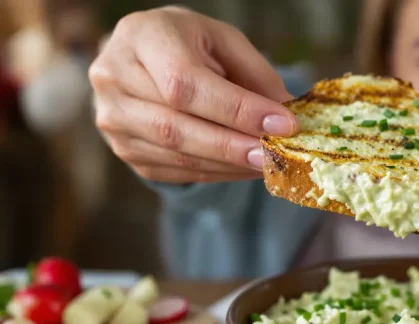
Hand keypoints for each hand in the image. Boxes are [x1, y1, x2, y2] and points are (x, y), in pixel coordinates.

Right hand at [89, 6, 297, 182]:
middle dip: (233, 145)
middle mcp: (114, 79)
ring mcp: (112, 119)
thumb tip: (289, 117)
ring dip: (229, 165)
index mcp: (141, 38)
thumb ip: (256, 75)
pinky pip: (175, 171)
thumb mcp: (225, 41)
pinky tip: (244, 168)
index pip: (186, 84)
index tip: (282, 124)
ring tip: (268, 163)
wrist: (143, 56)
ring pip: (176, 155)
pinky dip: (217, 173)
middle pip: (176, 127)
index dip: (236, 109)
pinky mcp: (125, 150)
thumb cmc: (189, 43)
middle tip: (275, 154)